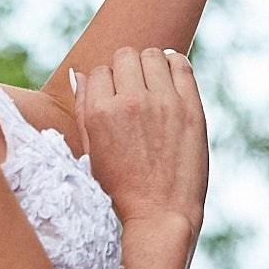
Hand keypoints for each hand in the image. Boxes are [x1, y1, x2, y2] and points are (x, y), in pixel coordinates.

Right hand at [71, 47, 207, 233]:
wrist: (161, 214)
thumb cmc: (121, 189)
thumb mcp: (91, 151)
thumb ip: (83, 109)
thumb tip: (77, 74)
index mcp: (100, 113)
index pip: (96, 71)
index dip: (103, 84)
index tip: (112, 99)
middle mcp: (130, 101)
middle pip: (124, 56)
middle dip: (125, 69)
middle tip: (132, 89)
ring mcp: (163, 102)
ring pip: (153, 54)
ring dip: (149, 65)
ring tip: (152, 85)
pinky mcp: (191, 107)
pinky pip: (181, 64)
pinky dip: (174, 65)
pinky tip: (170, 79)